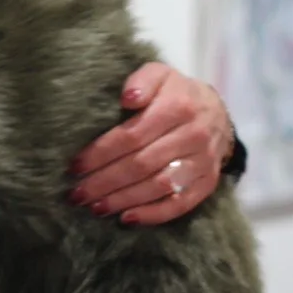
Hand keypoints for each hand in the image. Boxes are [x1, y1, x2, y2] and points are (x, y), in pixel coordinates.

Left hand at [68, 62, 233, 224]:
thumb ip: (142, 80)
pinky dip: (153, 214)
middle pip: (142, 164)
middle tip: (77, 194)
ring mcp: (203, 161)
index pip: (132, 135)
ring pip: (159, 186)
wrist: (216, 111)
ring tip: (95, 208)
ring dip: (124, 200)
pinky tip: (127, 218)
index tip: (75, 166)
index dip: (101, 153)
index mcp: (177, 106)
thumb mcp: (159, 74)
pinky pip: (181, 204)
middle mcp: (193, 135)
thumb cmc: (175, 93)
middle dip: (105, 182)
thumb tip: (128, 97)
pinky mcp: (208, 182)